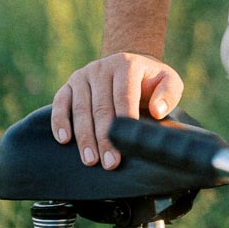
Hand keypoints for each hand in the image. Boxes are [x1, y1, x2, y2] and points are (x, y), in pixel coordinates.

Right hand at [50, 53, 183, 169]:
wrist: (129, 66)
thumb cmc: (150, 81)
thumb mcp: (168, 81)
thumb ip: (168, 93)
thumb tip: (157, 110)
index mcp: (127, 64)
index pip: (123, 97)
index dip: (123, 124)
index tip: (124, 147)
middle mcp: (103, 67)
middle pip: (101, 107)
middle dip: (104, 138)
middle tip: (108, 163)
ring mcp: (84, 75)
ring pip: (80, 108)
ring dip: (84, 136)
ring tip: (90, 160)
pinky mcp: (69, 84)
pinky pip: (60, 102)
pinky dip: (59, 120)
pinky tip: (64, 139)